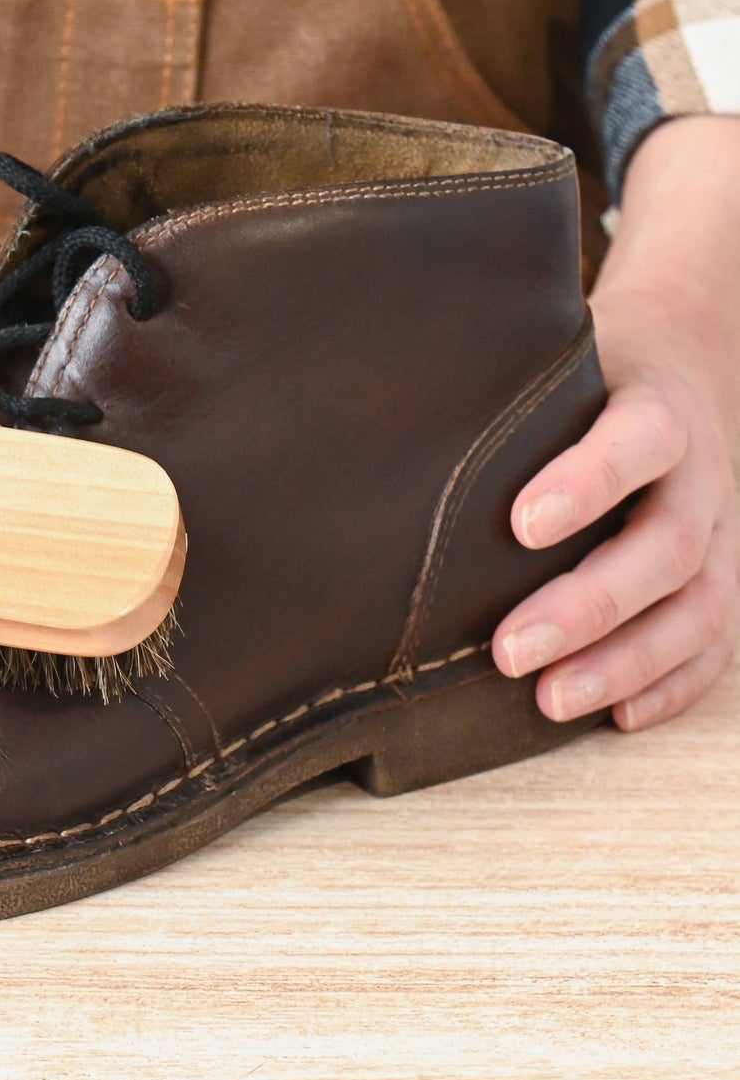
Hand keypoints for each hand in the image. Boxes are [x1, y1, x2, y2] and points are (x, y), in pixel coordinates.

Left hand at [493, 116, 739, 730]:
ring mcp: (722, 530)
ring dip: (626, 660)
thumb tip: (375, 429)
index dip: (588, 482)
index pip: (638, 441)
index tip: (519, 525)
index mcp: (656, 411)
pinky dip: (671, 682)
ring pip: (698, 605)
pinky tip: (617, 716)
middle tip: (508, 651)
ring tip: (551, 700)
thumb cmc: (585, 379)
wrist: (682, 363)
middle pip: (666, 545)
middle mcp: (700, 475)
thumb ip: (493, 396)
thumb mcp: (551, 366)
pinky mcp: (723, 573)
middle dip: (588, 606)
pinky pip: (717, 638)